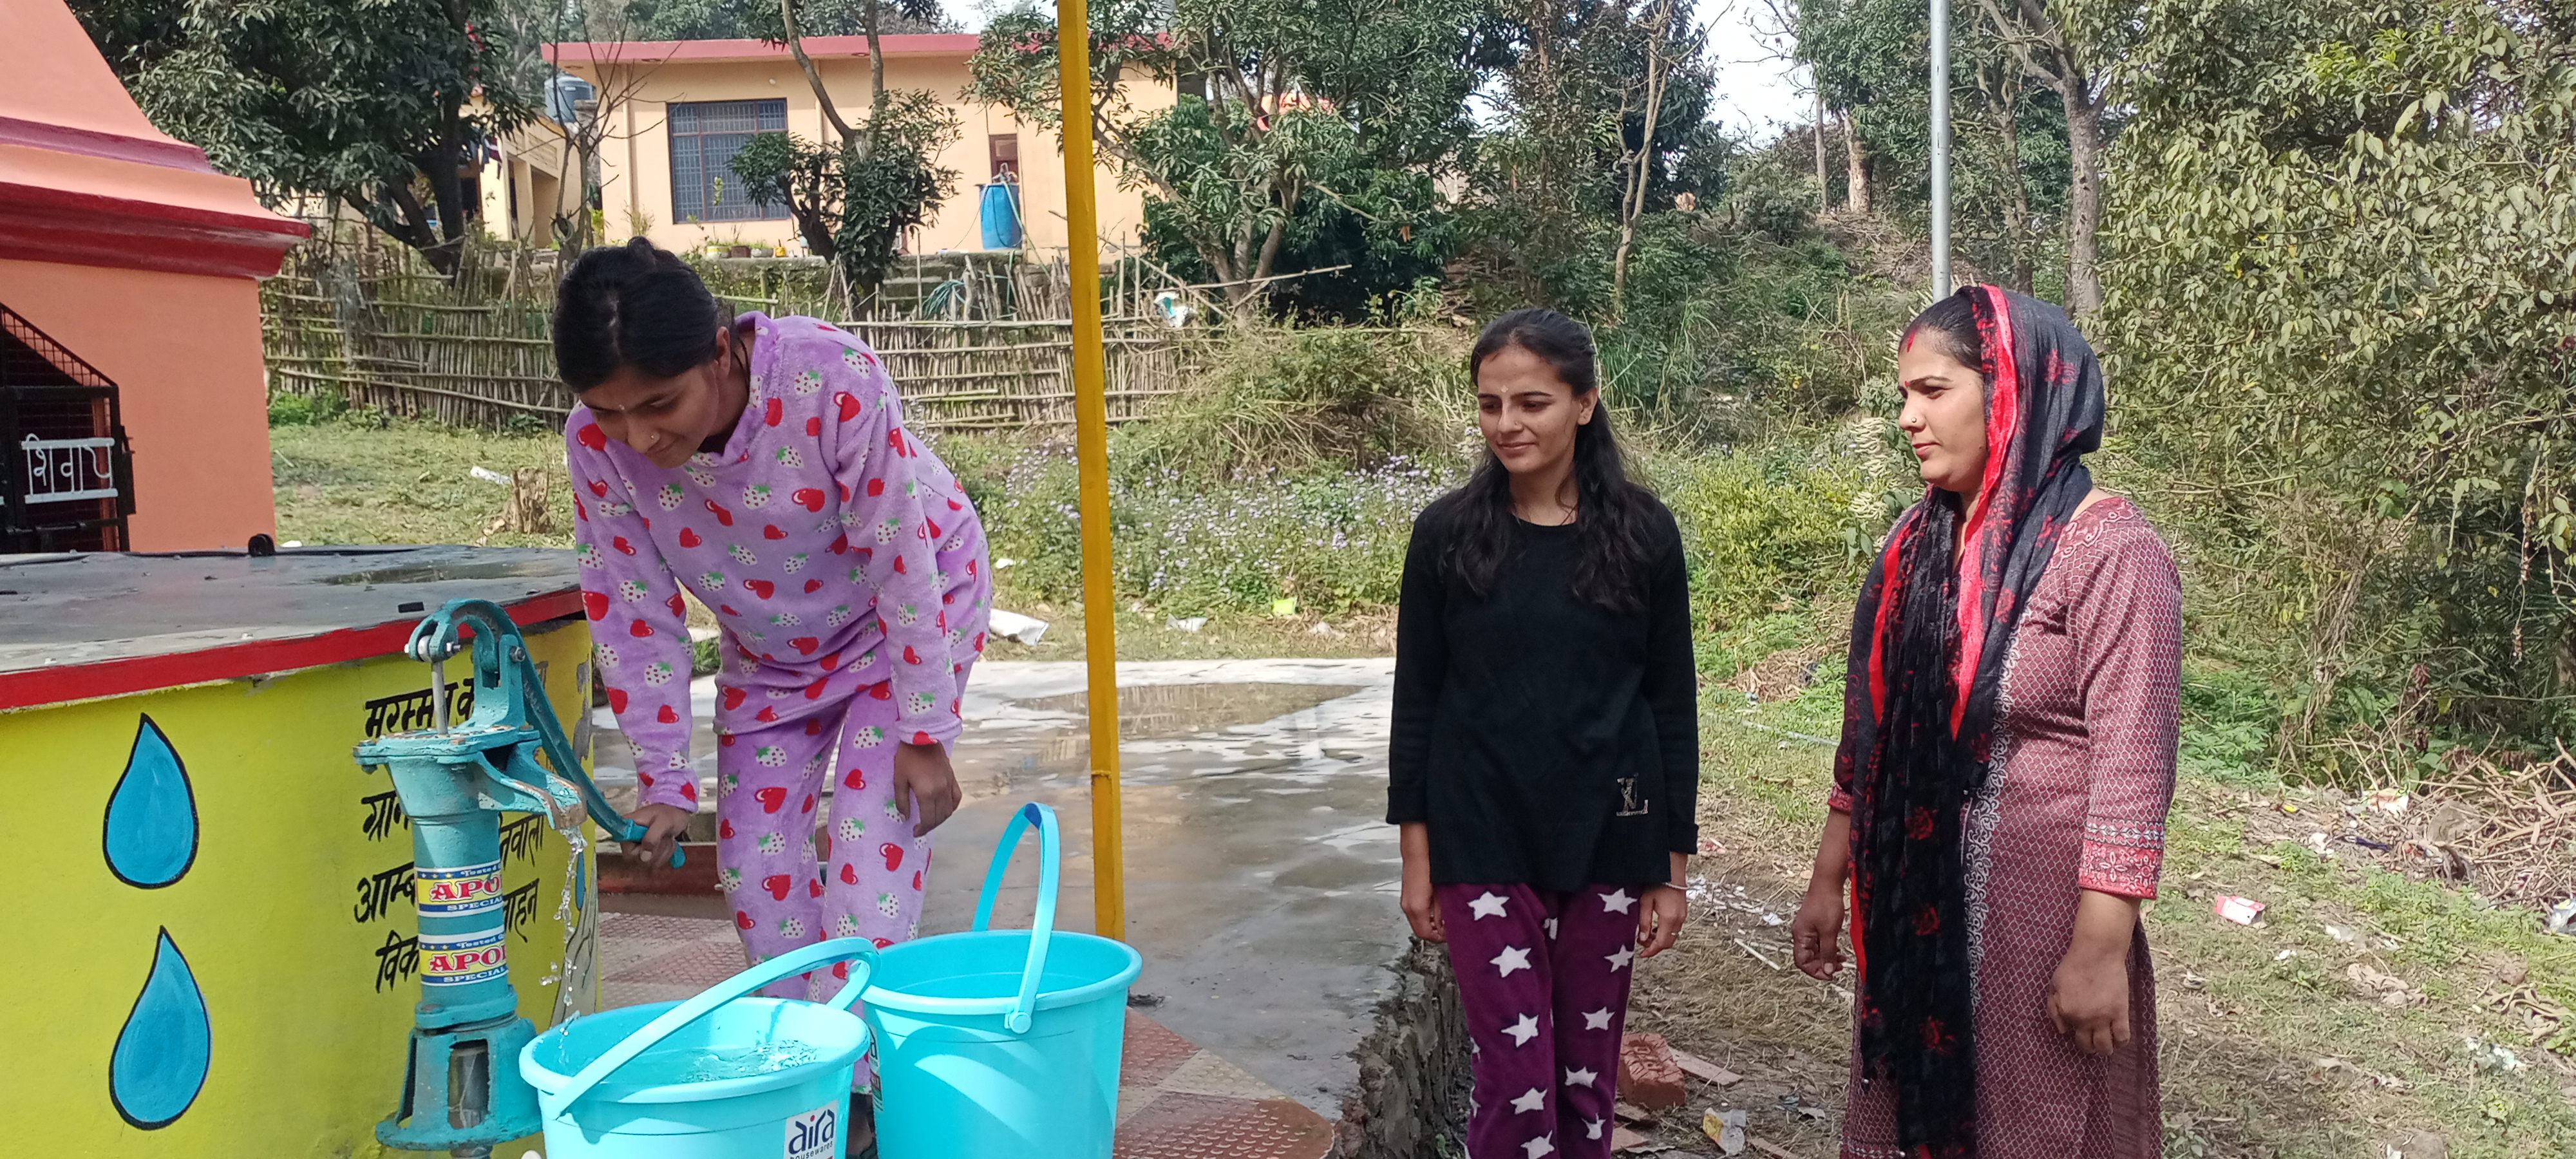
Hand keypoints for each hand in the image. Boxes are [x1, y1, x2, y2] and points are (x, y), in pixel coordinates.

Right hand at [624, 803, 693, 865]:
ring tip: (665, 837)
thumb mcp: (663, 822)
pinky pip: (656, 863)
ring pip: (649, 863)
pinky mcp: (647, 853)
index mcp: (627, 828)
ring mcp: (638, 847)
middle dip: (657, 850)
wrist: (677, 812)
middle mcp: (629, 840)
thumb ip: (652, 837)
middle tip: (663, 836)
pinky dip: (666, 853)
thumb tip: (643, 857)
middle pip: (639, 860)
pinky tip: (667, 842)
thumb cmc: (669, 813)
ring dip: (664, 851)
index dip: (641, 850)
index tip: (652, 841)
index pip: (627, 851)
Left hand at [892, 741, 960, 836]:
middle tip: (920, 829)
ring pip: (949, 810)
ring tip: (930, 821)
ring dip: (940, 819)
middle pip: (939, 817)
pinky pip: (956, 798)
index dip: (922, 829)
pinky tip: (944, 810)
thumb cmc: (907, 757)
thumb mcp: (899, 779)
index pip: (928, 819)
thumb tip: (905, 817)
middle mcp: (941, 792)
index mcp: (927, 793)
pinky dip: (951, 807)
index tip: (915, 832)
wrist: (923, 736)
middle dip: (930, 826)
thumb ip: (902, 801)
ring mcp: (949, 785)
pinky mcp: (953, 778)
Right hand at [1397, 823, 1443, 942]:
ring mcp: (1407, 900)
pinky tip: (1440, 902)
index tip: (1452, 932)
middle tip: (1452, 923)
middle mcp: (1408, 906)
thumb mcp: (1443, 893)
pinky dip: (1429, 911)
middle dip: (1438, 929)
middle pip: (1422, 929)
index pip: (1426, 935)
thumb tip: (1447, 926)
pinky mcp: (1409, 893)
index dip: (1441, 937)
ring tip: (1448, 911)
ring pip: (1420, 920)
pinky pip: (1418, 910)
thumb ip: (1443, 912)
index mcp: (1415, 908)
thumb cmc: (1431, 864)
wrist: (1419, 845)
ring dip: (1434, 920)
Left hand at [1636, 884, 1685, 958]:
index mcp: (1669, 919)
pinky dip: (1665, 932)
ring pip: (1672, 936)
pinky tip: (1656, 927)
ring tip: (1646, 934)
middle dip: (1655, 946)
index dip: (1651, 951)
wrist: (1672, 871)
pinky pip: (1675, 929)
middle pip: (1668, 942)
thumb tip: (1642, 938)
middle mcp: (1678, 920)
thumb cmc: (1658, 883)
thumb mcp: (1645, 902)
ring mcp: (1683, 916)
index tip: (1642, 955)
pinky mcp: (1683, 913)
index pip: (1661, 943)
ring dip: (1660, 939)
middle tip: (1642, 943)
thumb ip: (1644, 922)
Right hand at [1790, 885, 1845, 978]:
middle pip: (1808, 958)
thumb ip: (1827, 952)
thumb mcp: (1829, 932)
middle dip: (1823, 965)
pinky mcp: (1815, 925)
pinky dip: (1829, 949)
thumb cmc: (1825, 903)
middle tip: (1838, 968)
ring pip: (1815, 951)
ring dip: (1827, 957)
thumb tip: (1827, 970)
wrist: (1828, 884)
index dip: (1815, 971)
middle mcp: (1801, 934)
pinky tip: (1838, 950)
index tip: (1829, 975)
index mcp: (1800, 936)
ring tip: (1841, 960)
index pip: (1802, 962)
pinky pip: (1819, 942)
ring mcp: (1808, 929)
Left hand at [2047, 947, 2131, 1054]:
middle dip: (2091, 1049)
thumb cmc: (2073, 966)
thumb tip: (2062, 1031)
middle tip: (2094, 1045)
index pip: (2071, 1034)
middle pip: (2089, 1046)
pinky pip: (2123, 1036)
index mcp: (2067, 1012)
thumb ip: (2053, 1009)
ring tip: (2107, 1046)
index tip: (2080, 1031)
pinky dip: (2121, 1042)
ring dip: (2106, 1050)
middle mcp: (2085, 1019)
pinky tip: (2119, 1040)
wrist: (2096, 953)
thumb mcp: (2054, 985)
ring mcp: (2104, 1017)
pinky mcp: (2120, 1012)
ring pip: (2106, 1046)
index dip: (2076, 1034)